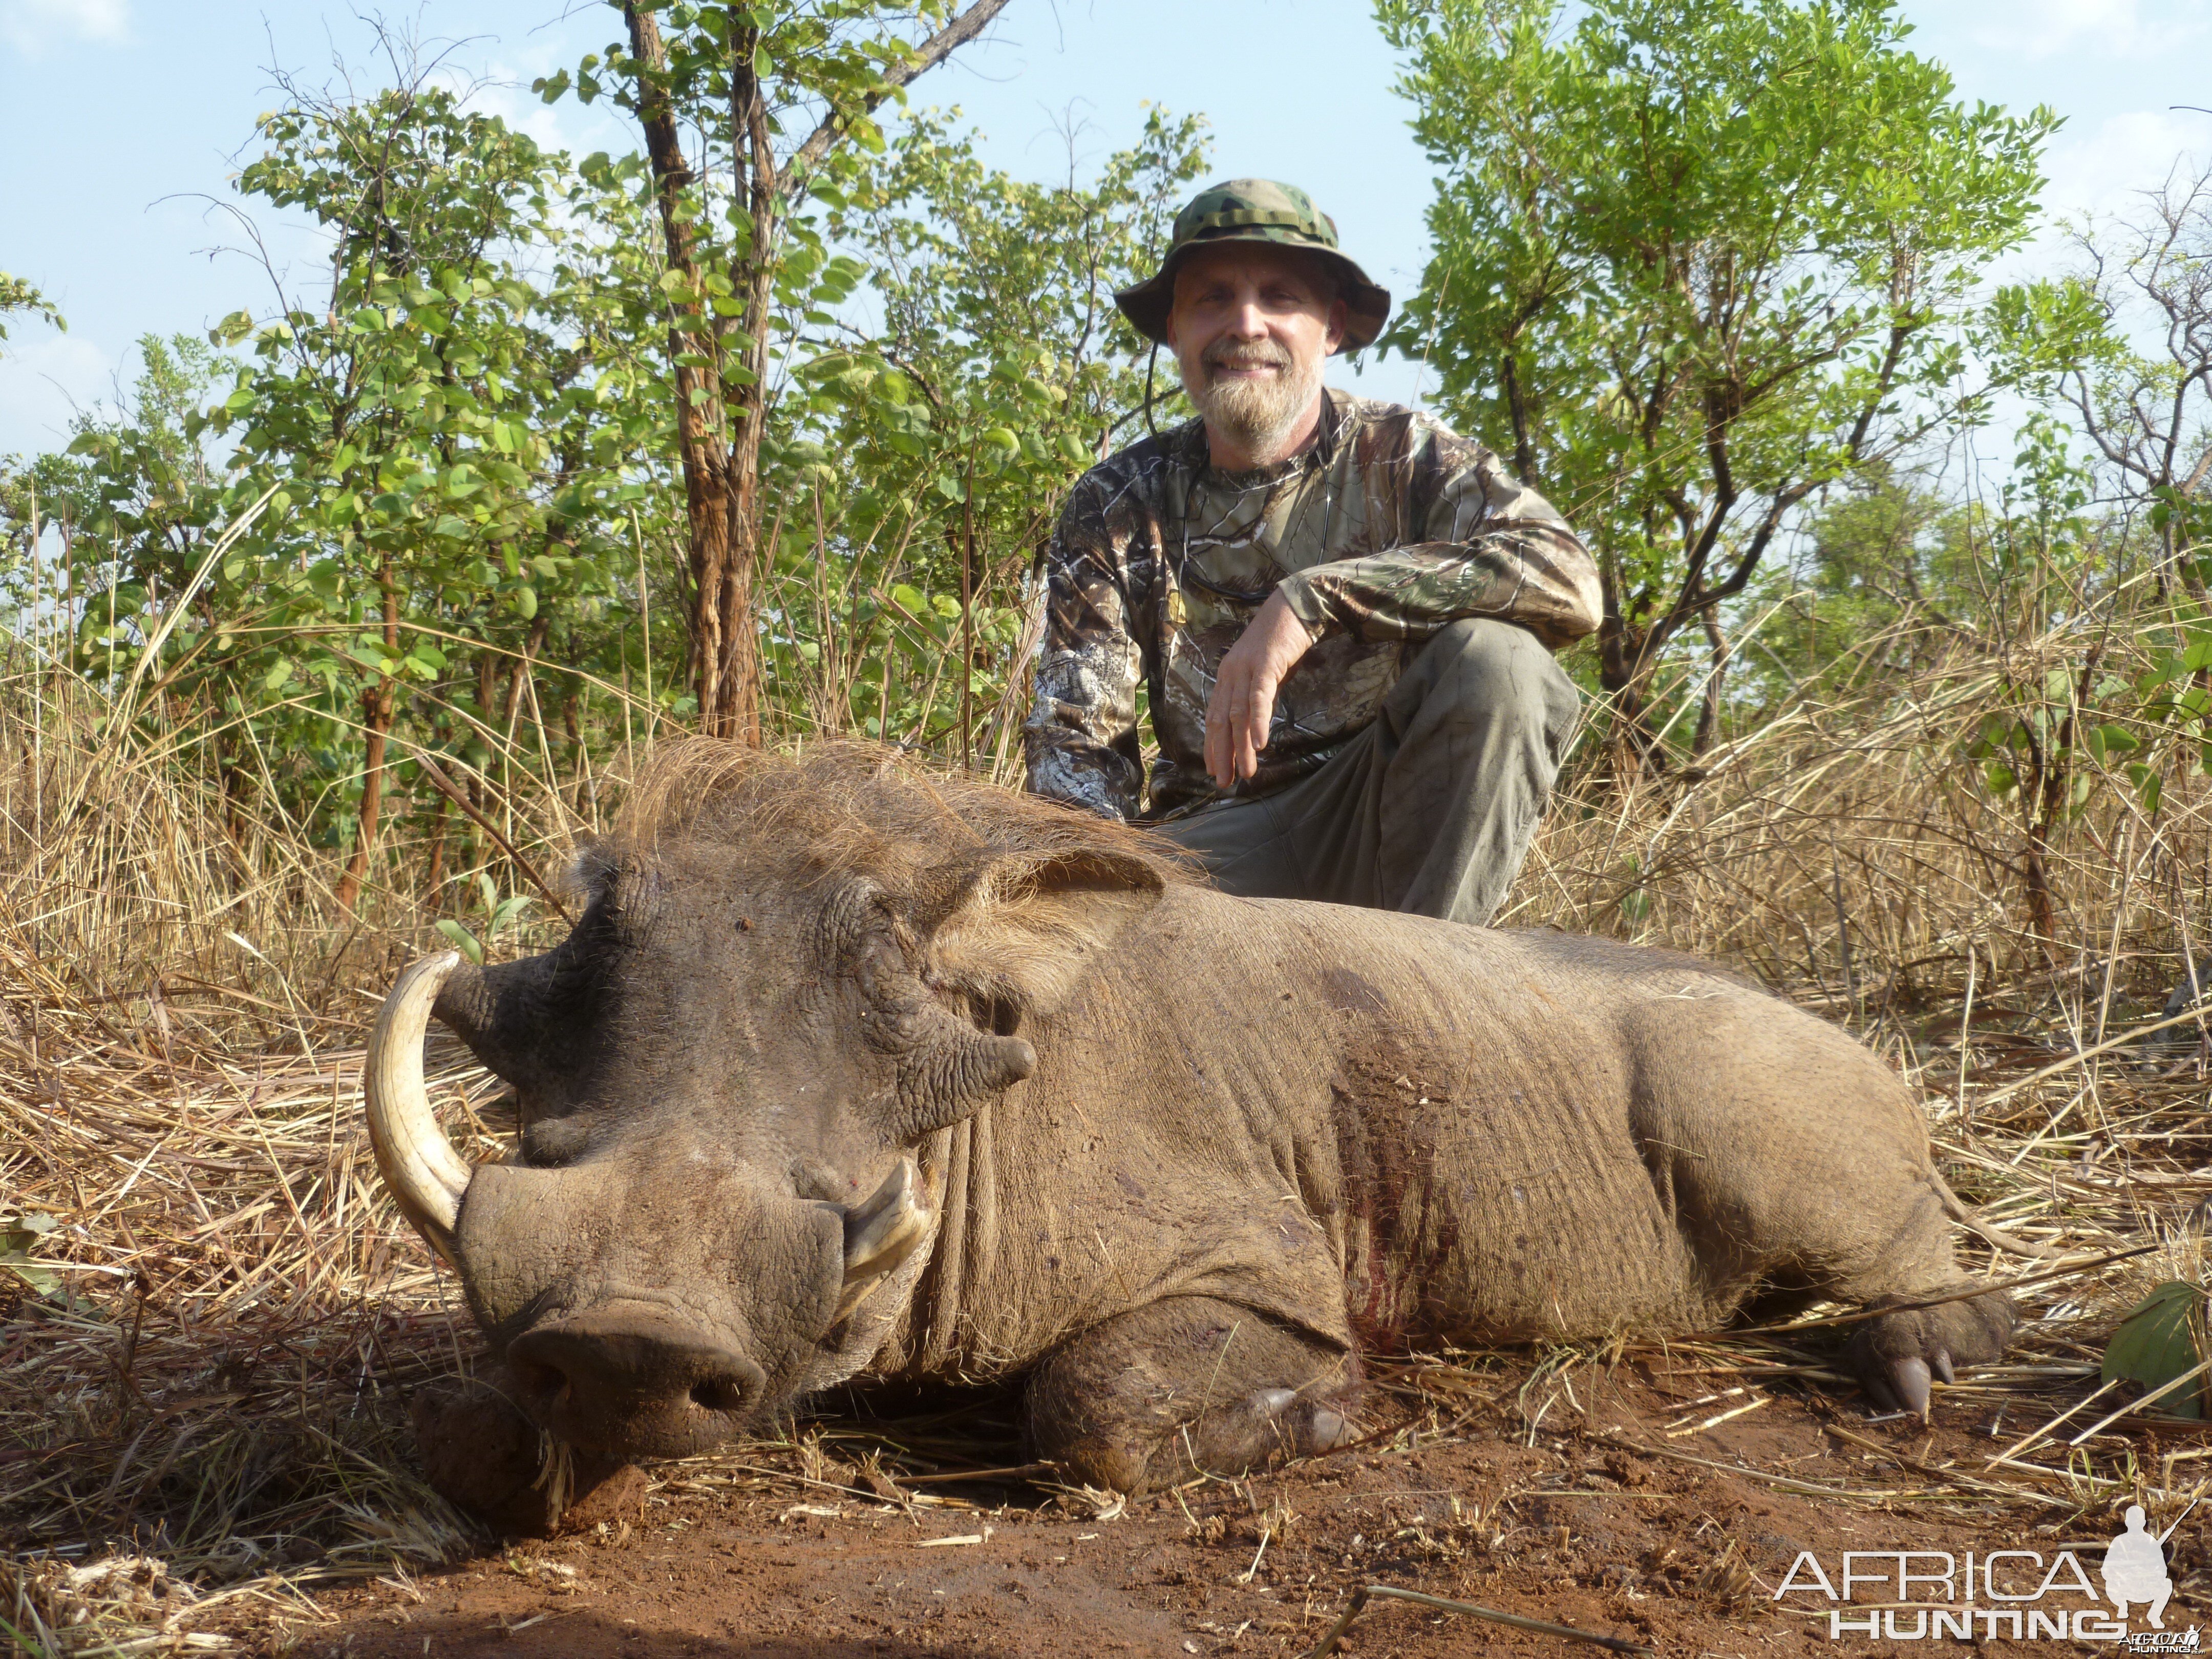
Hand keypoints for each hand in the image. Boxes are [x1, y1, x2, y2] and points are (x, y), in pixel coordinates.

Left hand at [1204, 590, 1315, 790]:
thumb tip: (1254, 725)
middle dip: (1221, 754)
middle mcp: (1230, 674)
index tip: (1214, 770)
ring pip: (1238, 715)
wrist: (1296, 606)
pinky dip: (1258, 722)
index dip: (1212, 745)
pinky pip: (1259, 698)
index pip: (1214, 717)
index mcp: (1228, 676)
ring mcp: (1245, 668)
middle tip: (1224, 782)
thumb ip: (1256, 695)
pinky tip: (1260, 745)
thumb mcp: (1264, 673)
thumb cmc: (1282, 641)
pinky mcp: (1264, 664)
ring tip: (1245, 773)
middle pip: (1220, 721)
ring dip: (1241, 747)